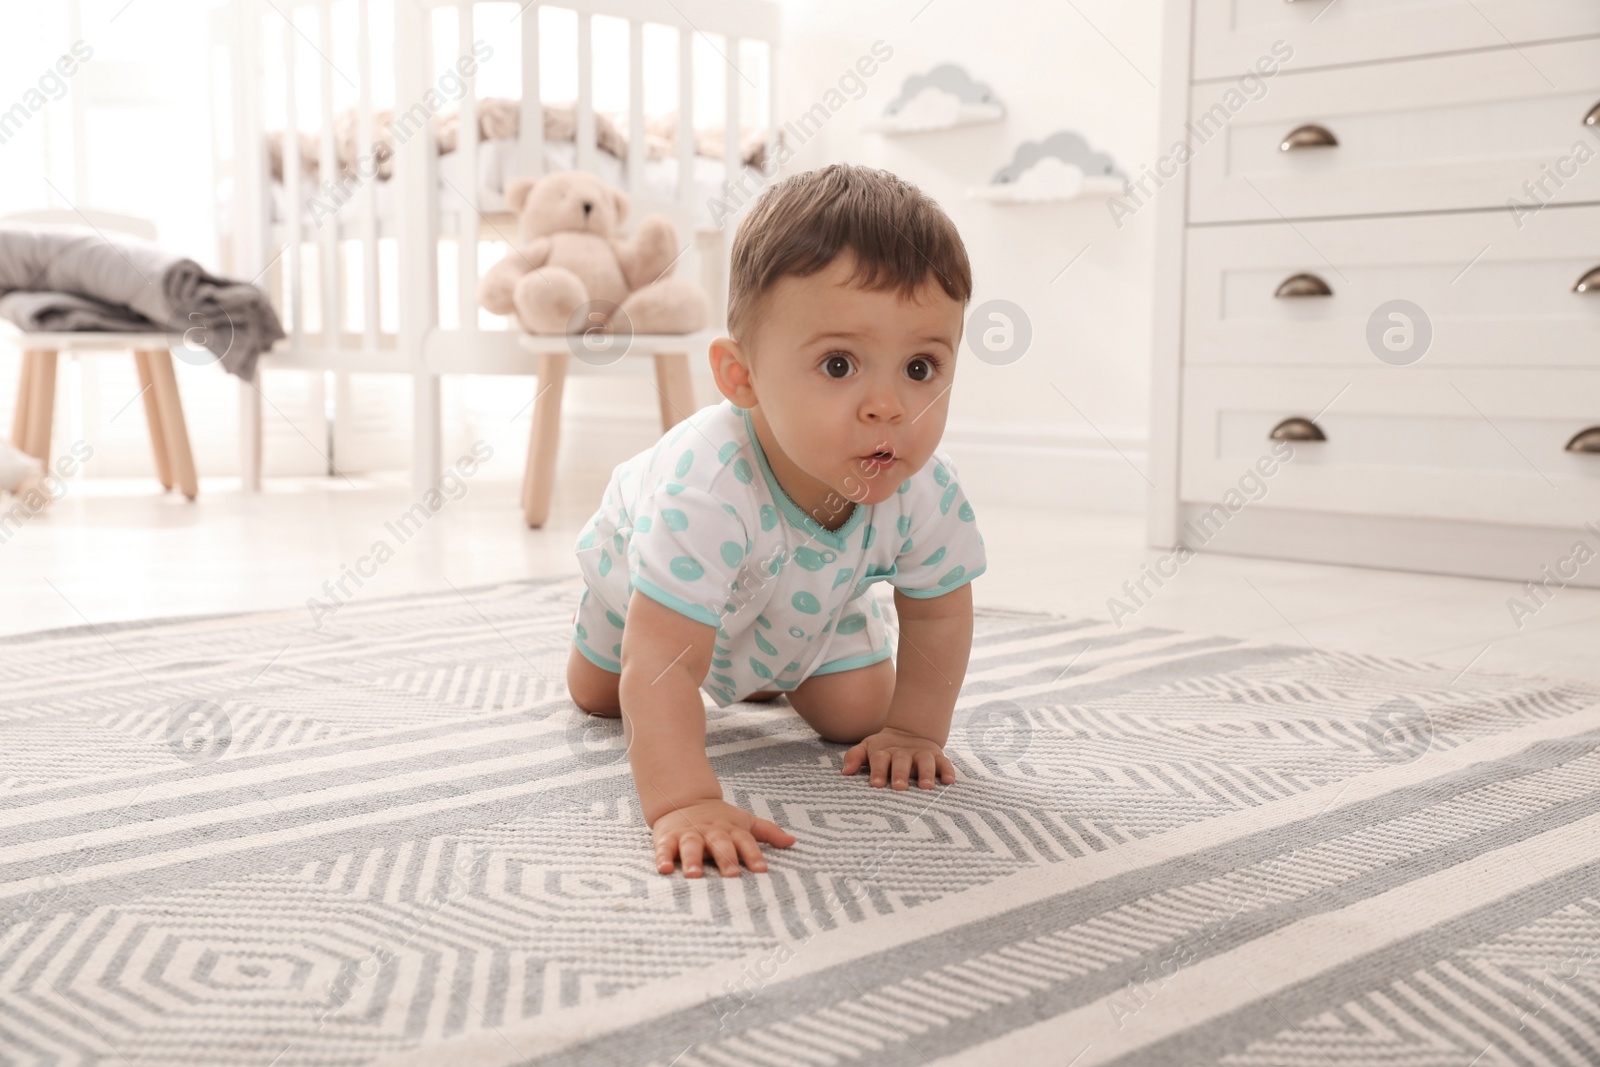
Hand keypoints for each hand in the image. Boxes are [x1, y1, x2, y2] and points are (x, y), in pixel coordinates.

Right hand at [652, 800, 795, 876]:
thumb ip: (768, 832)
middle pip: (719, 844)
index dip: (753, 854)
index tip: (761, 870)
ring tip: (695, 875)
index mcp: (730, 829)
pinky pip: (664, 849)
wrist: (683, 800)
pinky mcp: (667, 838)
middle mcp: (710, 832)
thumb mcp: (744, 821)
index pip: (745, 841)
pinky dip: (663, 858)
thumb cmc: (719, 819)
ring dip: (693, 860)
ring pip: (691, 846)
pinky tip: (664, 870)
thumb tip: (793, 842)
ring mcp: (688, 834)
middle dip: (726, 858)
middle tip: (732, 875)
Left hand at [843, 726, 955, 789]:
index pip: (879, 759)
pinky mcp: (937, 757)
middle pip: (901, 761)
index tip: (875, 784)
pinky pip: (945, 763)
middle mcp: (903, 753)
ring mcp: (921, 754)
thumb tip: (845, 772)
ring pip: (925, 762)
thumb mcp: (867, 748)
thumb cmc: (883, 749)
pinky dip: (948, 771)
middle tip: (899, 787)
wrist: (910, 733)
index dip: (878, 770)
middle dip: (900, 773)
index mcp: (884, 752)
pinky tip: (949, 782)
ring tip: (926, 787)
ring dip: (926, 773)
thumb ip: (855, 757)